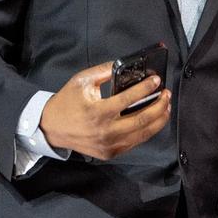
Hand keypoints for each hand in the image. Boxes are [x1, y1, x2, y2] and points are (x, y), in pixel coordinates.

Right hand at [39, 61, 170, 160]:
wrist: (51, 128)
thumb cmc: (66, 102)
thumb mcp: (81, 81)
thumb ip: (104, 71)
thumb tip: (125, 64)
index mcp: (97, 112)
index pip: (129, 99)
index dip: (146, 88)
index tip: (156, 80)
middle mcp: (105, 131)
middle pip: (142, 120)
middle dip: (160, 105)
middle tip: (166, 94)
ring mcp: (109, 145)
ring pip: (143, 134)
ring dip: (159, 120)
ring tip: (166, 107)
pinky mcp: (110, 153)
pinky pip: (135, 142)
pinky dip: (147, 131)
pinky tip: (153, 121)